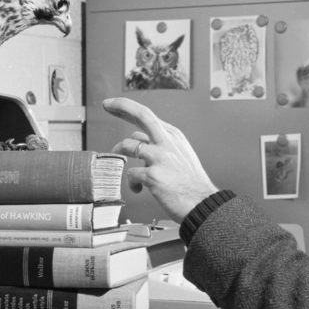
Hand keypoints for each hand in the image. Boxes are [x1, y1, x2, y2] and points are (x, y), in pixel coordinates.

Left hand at [102, 97, 218, 222]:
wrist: (202, 203)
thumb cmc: (191, 183)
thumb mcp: (181, 155)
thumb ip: (161, 145)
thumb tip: (139, 140)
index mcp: (174, 137)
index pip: (147, 115)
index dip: (127, 108)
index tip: (114, 105)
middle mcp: (167, 142)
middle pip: (142, 115)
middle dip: (121, 106)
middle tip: (107, 104)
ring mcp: (160, 158)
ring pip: (127, 145)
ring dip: (119, 153)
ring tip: (123, 163)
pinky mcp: (152, 176)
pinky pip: (130, 174)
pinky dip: (132, 182)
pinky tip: (138, 188)